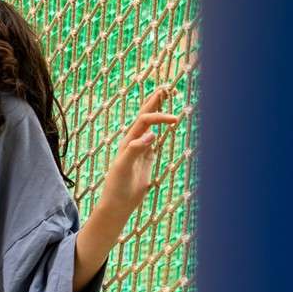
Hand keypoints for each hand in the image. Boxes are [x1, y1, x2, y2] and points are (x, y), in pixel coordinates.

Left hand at [98, 88, 180, 217]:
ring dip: (157, 113)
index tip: (175, 120)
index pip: (145, 121)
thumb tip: (152, 134)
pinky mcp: (145, 160)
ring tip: (163, 99)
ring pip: (149, 127)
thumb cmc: (117, 186)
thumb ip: (135, 150)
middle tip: (165, 87)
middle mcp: (133, 143)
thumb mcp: (124, 167)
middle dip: (154, 102)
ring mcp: (140, 150)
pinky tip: (163, 128)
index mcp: (127, 141)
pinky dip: (159, 131)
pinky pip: (153, 141)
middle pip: (144, 117)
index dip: (159, 117)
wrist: (117, 204)